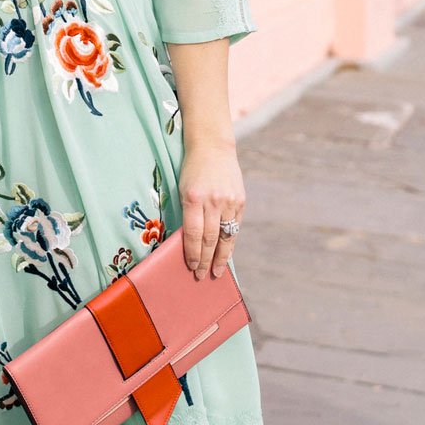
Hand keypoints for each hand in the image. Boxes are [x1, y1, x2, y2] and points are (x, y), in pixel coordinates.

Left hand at [178, 139, 243, 281]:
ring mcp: (229, 201)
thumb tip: (191, 244)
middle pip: (209, 239)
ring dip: (220, 257)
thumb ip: (188, 215)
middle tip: (201, 276)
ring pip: (224, 237)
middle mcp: (212, 201)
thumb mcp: (183, 190)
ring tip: (216, 272)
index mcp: (193, 198)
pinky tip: (226, 254)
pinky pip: (235, 227)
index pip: (193, 234)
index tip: (191, 267)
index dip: (192, 254)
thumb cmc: (192, 171)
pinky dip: (230, 243)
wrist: (212, 148)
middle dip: (204, 260)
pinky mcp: (240, 200)